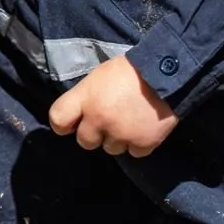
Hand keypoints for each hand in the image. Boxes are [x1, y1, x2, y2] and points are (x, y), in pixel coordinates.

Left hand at [47, 55, 178, 157]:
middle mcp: (98, 119)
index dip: (63, 124)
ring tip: (129, 121)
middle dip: (94, 134)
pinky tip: (143, 127)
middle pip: (84, 141)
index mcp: (85, 98)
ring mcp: (121, 134)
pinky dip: (138, 143)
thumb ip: (86, 97)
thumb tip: (81, 114)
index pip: (58, 119)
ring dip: (118, 139)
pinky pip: (134, 153)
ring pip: (110, 149)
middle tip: (107, 121)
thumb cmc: (129, 70)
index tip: (71, 124)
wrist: (166, 74)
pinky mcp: (142, 144)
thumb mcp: (98, 77)